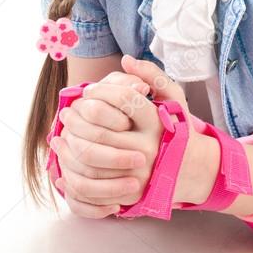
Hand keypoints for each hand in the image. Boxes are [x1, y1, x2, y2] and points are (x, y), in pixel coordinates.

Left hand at [49, 56, 196, 216]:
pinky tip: (68, 154)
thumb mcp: (174, 98)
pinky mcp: (128, 192)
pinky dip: (73, 168)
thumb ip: (153, 75)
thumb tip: (126, 60)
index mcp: (157, 122)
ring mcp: (138, 171)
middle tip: (67, 111)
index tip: (89, 90)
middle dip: (77, 117)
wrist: (190, 169)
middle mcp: (148, 146)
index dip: (100, 91)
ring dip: (70, 142)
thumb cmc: (176, 127)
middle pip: (99, 130)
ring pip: (90, 157)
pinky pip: (90, 182)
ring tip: (63, 130)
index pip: (123, 99)